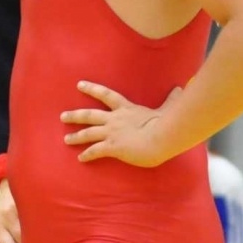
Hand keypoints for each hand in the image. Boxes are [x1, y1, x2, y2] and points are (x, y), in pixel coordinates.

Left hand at [62, 82, 182, 166]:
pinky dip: (87, 155)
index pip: (106, 95)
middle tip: (62, 116)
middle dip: (75, 115)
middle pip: (89, 115)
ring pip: (88, 133)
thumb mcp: (167, 109)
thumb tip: (181, 89)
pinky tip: (80, 158)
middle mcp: (115, 119)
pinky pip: (95, 151)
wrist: (162, 138)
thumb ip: (171, 100)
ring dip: (76, 136)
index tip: (79, 84)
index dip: (92, 89)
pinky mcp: (113, 147)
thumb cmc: (167, 123)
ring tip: (66, 139)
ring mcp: (112, 133)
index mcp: (126, 109)